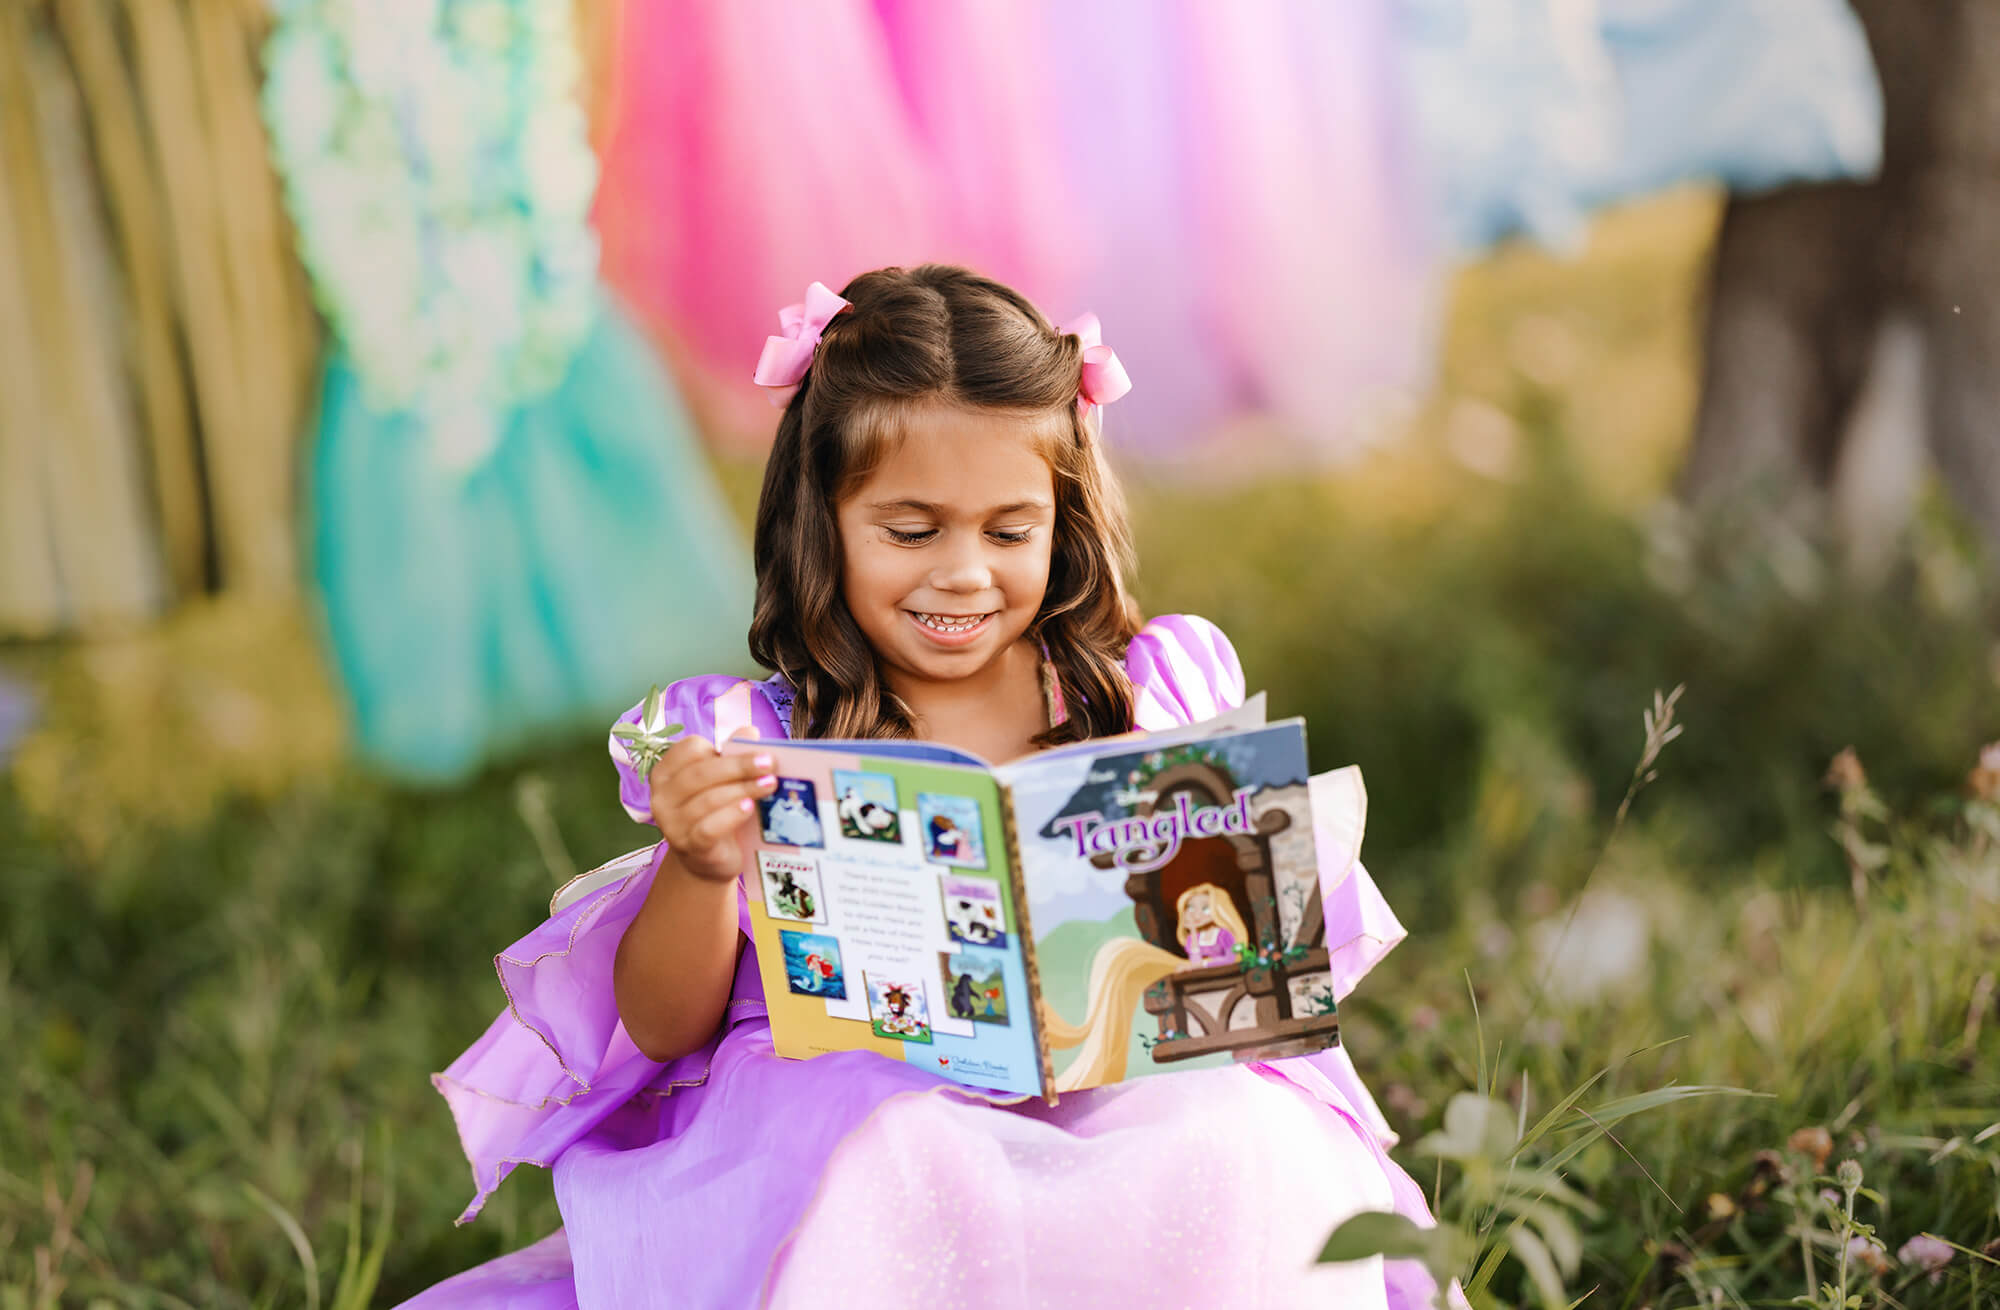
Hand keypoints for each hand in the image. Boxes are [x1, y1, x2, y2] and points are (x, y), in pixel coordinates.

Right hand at [647, 729, 772, 881]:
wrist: (708, 861)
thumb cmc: (715, 812)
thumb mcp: (721, 782)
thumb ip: (731, 755)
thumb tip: (749, 732)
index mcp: (666, 772)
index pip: (689, 749)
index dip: (720, 747)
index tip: (753, 749)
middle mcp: (662, 797)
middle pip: (701, 773)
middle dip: (739, 766)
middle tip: (770, 762)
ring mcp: (672, 824)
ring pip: (708, 800)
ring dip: (743, 789)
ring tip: (770, 784)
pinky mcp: (688, 846)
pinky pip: (708, 828)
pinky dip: (730, 815)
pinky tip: (749, 807)